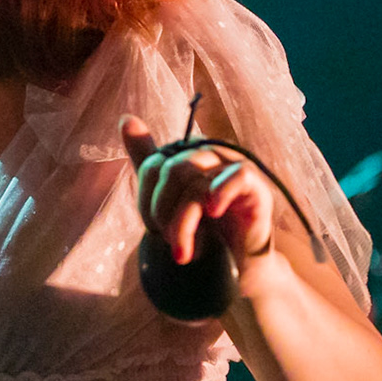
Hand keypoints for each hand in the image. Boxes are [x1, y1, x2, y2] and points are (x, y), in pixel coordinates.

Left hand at [120, 115, 274, 266]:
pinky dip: (220, 194)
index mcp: (188, 153)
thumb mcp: (168, 196)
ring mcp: (233, 166)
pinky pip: (237, 176)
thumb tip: (126, 119)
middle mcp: (210, 153)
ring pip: (196, 181)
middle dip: (163, 211)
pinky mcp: (255, 184)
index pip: (153, 165)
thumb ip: (148, 160)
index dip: (146, 200)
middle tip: (168, 241)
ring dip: (184, 221)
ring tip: (183, 250)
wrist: (238, 261)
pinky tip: (213, 212)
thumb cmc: (205, 228)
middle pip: (173, 171)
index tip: (153, 230)